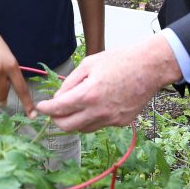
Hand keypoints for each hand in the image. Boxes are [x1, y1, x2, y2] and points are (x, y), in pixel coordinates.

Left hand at [35, 35, 181, 131]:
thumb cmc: (120, 60)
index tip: (40, 107)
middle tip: (53, 111)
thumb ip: (70, 82)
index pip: (58, 109)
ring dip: (74, 120)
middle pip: (67, 126)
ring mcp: (111, 119)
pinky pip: (99, 125)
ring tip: (76, 105)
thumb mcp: (89, 64)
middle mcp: (99, 111)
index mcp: (88, 94)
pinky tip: (97, 104)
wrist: (150, 67)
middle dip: (56, 119)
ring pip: (83, 128)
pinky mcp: (121, 122)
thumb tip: (59, 98)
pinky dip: (92, 118)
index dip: (45, 109)